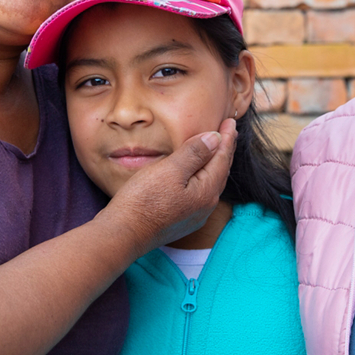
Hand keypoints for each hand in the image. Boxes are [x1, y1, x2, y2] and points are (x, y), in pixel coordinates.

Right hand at [105, 118, 237, 252]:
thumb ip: (194, 153)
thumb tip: (216, 138)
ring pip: (210, 183)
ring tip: (215, 150)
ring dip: (214, 164)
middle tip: (228, 132)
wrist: (123, 234)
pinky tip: (196, 175)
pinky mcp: (182, 221)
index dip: (226, 138)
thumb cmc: (143, 200)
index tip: (230, 121)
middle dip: (224, 150)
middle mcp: (206, 206)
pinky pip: (199, 193)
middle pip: (220, 171)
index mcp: (206, 191)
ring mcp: (194, 215)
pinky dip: (202, 177)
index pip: (222, 158)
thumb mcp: (170, 170)